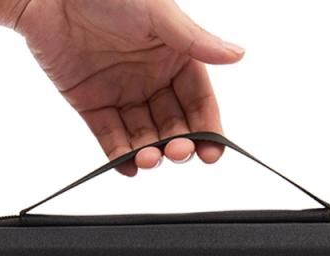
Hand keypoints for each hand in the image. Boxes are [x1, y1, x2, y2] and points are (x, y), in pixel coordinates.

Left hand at [0, 0, 244, 174]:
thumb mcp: (157, 14)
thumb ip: (194, 42)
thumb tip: (237, 54)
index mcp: (174, 57)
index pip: (199, 101)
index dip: (208, 127)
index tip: (212, 151)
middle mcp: (152, 80)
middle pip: (174, 124)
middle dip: (178, 144)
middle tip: (177, 153)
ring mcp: (122, 95)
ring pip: (143, 135)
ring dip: (149, 153)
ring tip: (148, 159)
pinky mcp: (92, 106)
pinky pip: (110, 138)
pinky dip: (120, 157)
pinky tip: (130, 167)